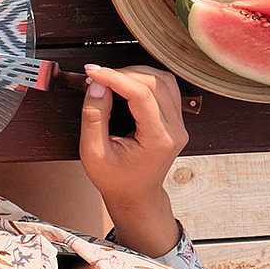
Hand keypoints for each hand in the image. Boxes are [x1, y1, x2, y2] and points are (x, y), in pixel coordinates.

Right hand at [80, 63, 186, 255]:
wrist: (135, 196)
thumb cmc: (115, 179)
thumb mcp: (93, 152)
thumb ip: (94, 116)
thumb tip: (98, 84)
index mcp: (159, 140)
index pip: (141, 95)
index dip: (114, 77)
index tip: (91, 72)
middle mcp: (175, 130)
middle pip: (154, 83)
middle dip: (122, 73)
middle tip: (96, 77)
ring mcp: (178, 124)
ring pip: (163, 81)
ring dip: (134, 74)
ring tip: (110, 79)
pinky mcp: (174, 120)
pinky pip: (165, 88)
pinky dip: (143, 80)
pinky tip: (124, 85)